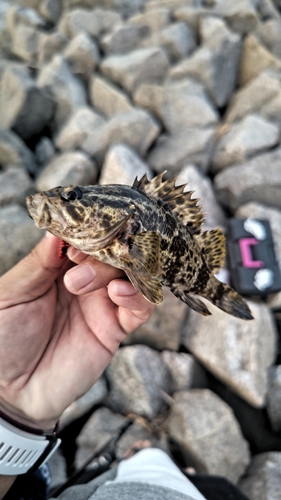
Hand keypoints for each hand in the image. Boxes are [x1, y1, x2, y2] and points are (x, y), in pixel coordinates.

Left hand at [0, 233, 153, 429]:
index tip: (73, 239)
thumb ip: (38, 263)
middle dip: (98, 253)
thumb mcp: (12, 295)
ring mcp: (102, 304)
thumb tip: (57, 230)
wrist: (11, 391)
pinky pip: (142, 307)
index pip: (85, 238)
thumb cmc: (4, 338)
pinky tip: (119, 293)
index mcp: (58, 267)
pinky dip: (139, 295)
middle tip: (75, 267)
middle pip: (111, 251)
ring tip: (83, 285)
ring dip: (115, 270)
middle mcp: (86, 280)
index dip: (85, 232)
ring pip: (130, 272)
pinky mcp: (116, 329)